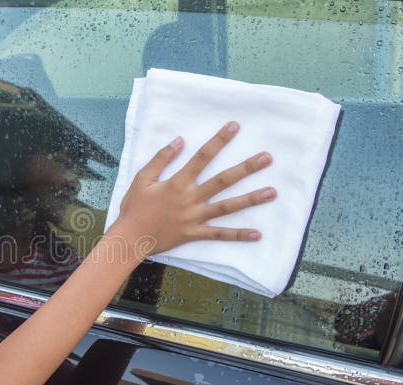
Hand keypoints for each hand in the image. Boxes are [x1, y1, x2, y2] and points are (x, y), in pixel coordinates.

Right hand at [110, 121, 276, 258]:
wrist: (130, 238)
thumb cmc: (133, 207)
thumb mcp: (142, 178)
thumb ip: (161, 159)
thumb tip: (179, 141)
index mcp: (178, 182)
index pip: (203, 157)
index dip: (219, 140)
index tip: (235, 127)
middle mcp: (191, 198)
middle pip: (223, 180)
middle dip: (246, 168)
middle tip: (267, 158)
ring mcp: (195, 217)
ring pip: (227, 207)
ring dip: (250, 199)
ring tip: (272, 192)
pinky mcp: (195, 233)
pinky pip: (219, 235)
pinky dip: (238, 235)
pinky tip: (257, 234)